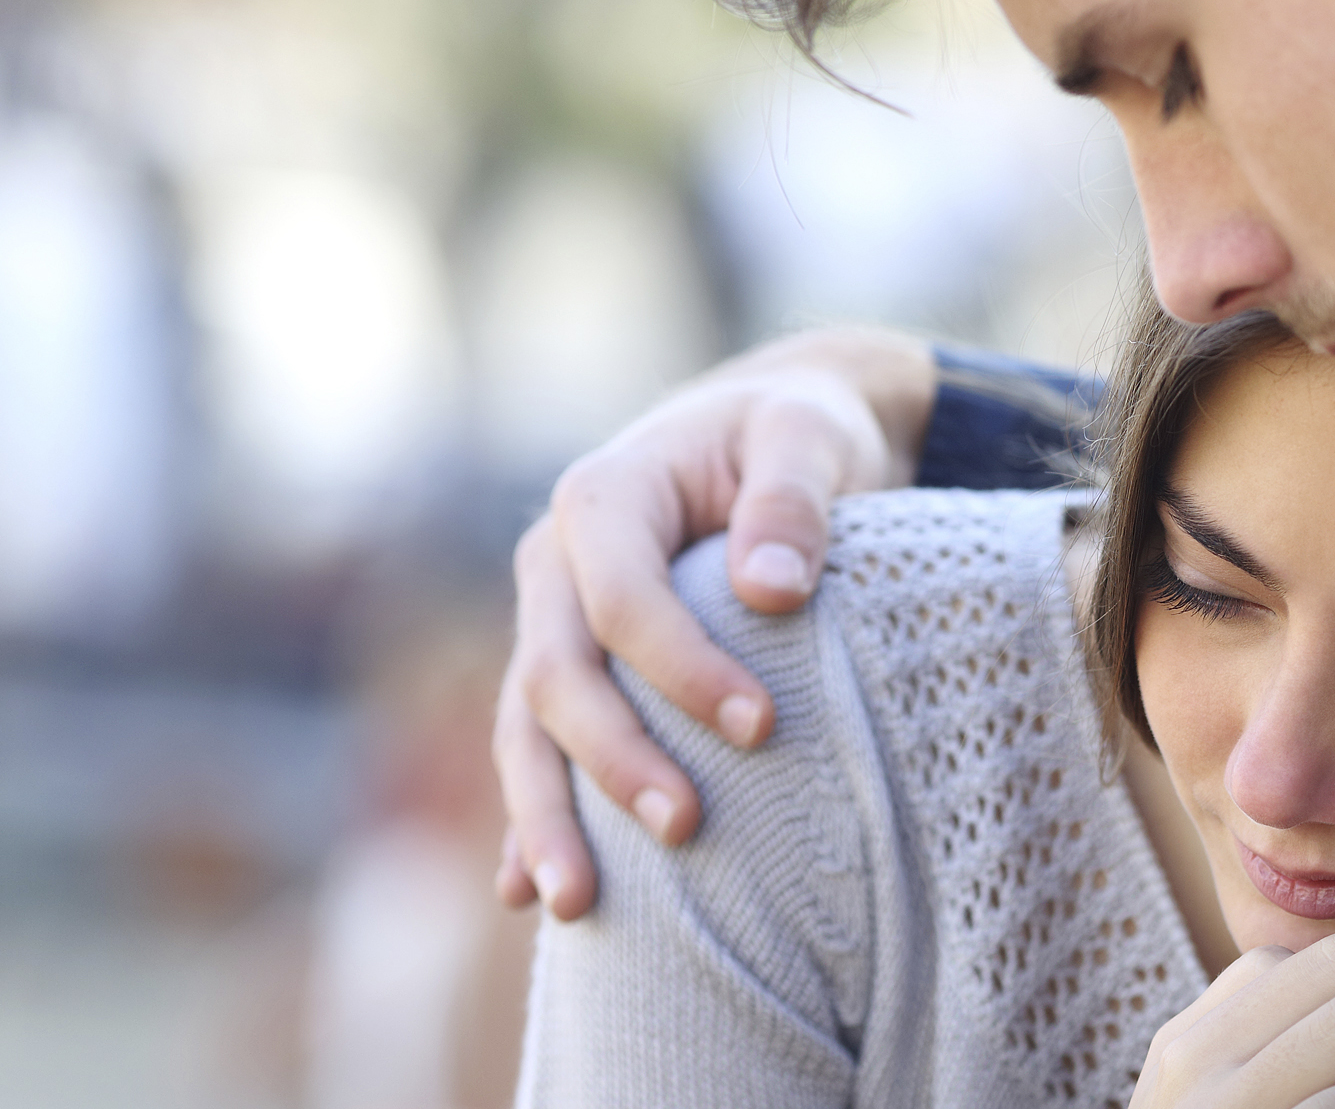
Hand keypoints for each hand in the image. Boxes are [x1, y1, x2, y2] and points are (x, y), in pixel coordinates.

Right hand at [492, 327, 935, 918]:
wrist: (773, 432)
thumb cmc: (798, 430)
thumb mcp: (808, 435)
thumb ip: (792, 498)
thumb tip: (772, 590)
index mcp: (603, 496)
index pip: (623, 597)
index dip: (682, 667)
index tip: (761, 726)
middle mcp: (555, 566)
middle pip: (558, 675)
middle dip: (613, 759)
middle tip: (686, 829)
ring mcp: (551, 624)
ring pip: (526, 729)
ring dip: (546, 817)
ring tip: (574, 905)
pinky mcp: (572, 672)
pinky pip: (536, 752)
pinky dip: (528, 821)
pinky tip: (527, 893)